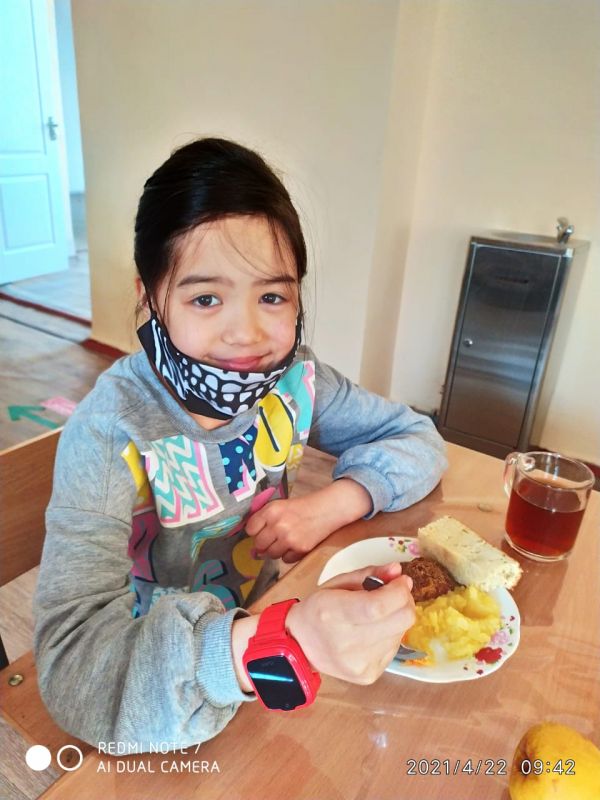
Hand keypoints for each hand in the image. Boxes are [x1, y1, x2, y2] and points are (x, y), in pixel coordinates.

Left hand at [245, 479, 372, 563]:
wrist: (326, 509)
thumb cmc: (301, 507)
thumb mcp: (280, 506)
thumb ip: (264, 520)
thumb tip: (252, 547)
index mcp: (271, 511)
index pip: (250, 529)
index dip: (255, 531)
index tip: (262, 529)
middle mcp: (278, 525)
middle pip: (259, 544)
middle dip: (264, 543)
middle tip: (275, 537)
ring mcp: (289, 539)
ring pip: (271, 554)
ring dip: (276, 550)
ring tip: (287, 539)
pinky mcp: (300, 549)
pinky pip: (285, 559)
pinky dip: (289, 554)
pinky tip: (296, 544)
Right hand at [286, 562, 414, 684]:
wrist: (299, 646)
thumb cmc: (318, 608)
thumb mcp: (337, 583)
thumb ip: (369, 573)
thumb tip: (398, 571)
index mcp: (332, 613)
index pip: (378, 606)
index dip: (398, 591)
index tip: (401, 581)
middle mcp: (347, 643)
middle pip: (400, 621)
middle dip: (405, 602)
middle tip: (396, 594)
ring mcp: (360, 664)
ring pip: (401, 633)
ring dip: (396, 619)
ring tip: (378, 615)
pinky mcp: (369, 675)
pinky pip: (394, 648)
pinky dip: (390, 635)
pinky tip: (373, 632)